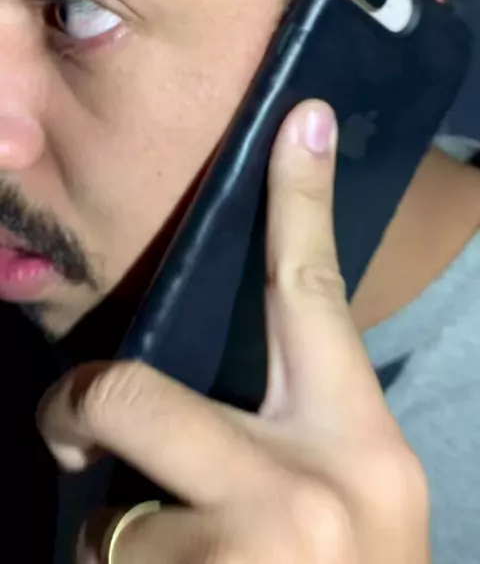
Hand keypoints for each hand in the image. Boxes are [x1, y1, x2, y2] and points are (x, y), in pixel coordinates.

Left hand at [38, 101, 429, 563]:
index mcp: (357, 445)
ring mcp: (237, 562)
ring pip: (102, 524)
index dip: (304, 200)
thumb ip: (287, 432)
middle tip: (82, 430)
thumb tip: (182, 389)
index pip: (313, 294)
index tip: (301, 117)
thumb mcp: (352, 500)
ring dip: (120, 548)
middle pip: (130, 393)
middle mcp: (300, 493)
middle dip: (87, 408)